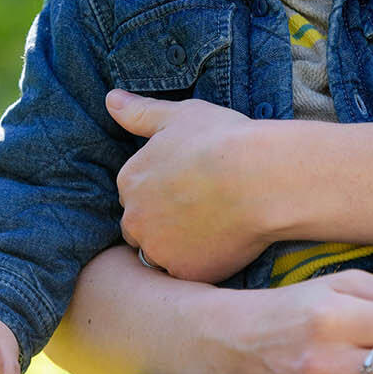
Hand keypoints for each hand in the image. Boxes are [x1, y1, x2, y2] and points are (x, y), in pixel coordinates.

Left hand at [106, 90, 273, 280]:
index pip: (135, 194)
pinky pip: (187, 274)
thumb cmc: (222, 140)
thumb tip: (110, 99)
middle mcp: (135, 218)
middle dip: (164, 222)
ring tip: (215, 227)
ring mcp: (158, 249)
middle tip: (203, 209)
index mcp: (130, 181)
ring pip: (162, 253)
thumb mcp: (179, 115)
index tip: (189, 186)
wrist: (261, 177)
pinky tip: (224, 244)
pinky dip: (201, 264)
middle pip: (142, 227)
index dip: (163, 191)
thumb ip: (140, 112)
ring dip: (180, 246)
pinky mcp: (184, 272)